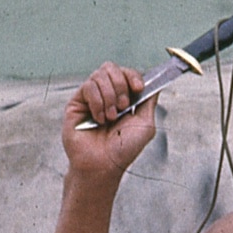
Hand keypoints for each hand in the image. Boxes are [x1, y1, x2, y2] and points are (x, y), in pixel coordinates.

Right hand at [61, 62, 157, 178]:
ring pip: (100, 75)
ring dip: (110, 97)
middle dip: (121, 86)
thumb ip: (149, 101)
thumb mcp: (146, 124)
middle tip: (123, 107)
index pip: (127, 73)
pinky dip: (97, 102)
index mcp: (124, 99)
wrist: (103, 164)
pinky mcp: (77, 102)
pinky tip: (98, 119)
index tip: (138, 88)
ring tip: (110, 117)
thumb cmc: (123, 150)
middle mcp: (108, 95)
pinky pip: (88, 86)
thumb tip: (154, 83)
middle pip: (112, 68)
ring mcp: (92, 97)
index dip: (133, 76)